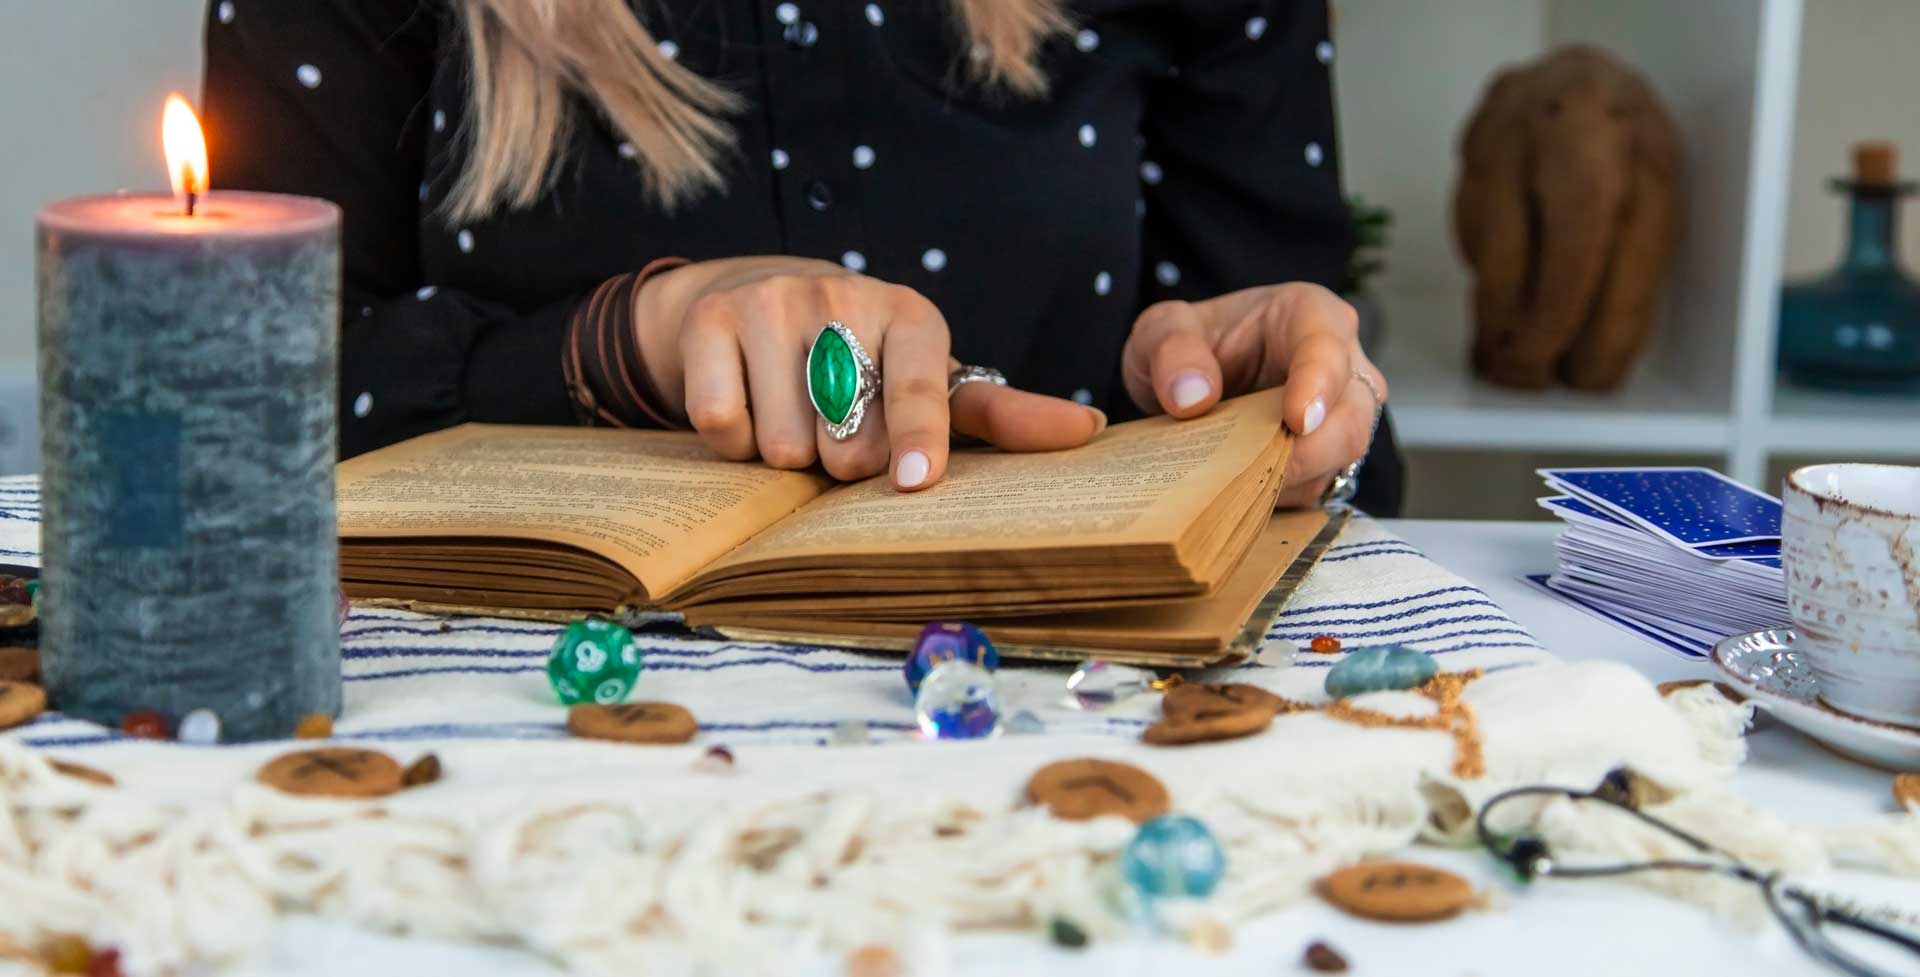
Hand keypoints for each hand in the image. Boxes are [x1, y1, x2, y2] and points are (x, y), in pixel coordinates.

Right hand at [631, 257, 1104, 489]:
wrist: (745, 294)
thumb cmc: (858, 357)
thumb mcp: (928, 377)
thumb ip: (1001, 414)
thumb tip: (1091, 431)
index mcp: (913, 317)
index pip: (919, 388)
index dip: (917, 438)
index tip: (916, 479)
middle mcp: (844, 296)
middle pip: (844, 442)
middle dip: (837, 462)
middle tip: (834, 431)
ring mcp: (773, 301)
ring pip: (781, 442)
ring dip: (783, 454)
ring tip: (790, 415)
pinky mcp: (710, 317)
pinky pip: (722, 424)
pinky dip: (731, 440)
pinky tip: (746, 405)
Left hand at [1120, 283, 1386, 506]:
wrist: (1191, 382)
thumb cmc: (1190, 344)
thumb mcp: (1162, 330)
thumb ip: (1171, 348)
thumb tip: (1193, 396)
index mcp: (1308, 314)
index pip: (1328, 347)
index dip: (1319, 384)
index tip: (1296, 419)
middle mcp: (1341, 365)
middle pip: (1351, 415)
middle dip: (1310, 450)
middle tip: (1256, 471)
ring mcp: (1341, 415)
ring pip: (1340, 457)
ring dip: (1290, 477)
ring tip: (1233, 484)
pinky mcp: (1327, 458)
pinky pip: (1317, 486)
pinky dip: (1280, 495)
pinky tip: (1237, 495)